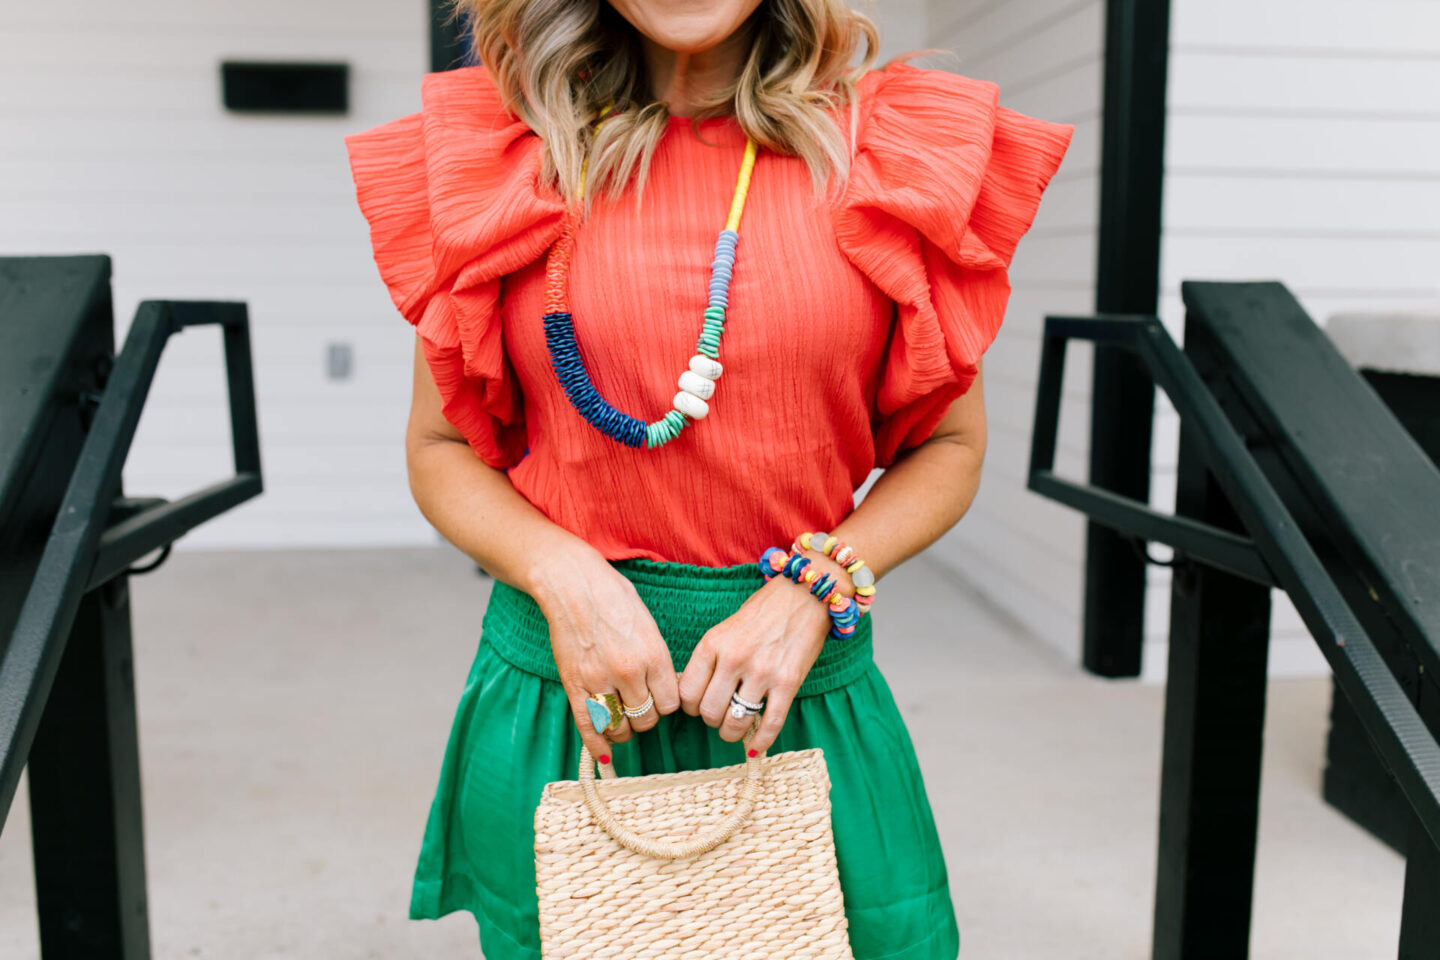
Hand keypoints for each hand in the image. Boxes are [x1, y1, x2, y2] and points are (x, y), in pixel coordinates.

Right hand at [531, 553, 679, 763]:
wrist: (573, 585)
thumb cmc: (614, 598)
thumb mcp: (649, 625)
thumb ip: (657, 659)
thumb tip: (665, 689)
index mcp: (653, 655)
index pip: (670, 704)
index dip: (666, 703)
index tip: (660, 696)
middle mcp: (628, 672)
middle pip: (647, 719)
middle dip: (647, 716)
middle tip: (640, 704)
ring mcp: (599, 681)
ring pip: (621, 727)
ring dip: (625, 729)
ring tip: (623, 718)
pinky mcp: (574, 685)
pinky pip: (589, 727)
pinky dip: (598, 746)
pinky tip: (605, 756)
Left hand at [678, 562, 839, 753]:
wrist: (803, 596)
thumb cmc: (761, 614)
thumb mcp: (724, 630)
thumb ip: (709, 661)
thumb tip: (694, 697)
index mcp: (712, 644)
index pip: (686, 693)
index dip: (690, 706)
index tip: (699, 705)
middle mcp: (734, 659)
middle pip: (708, 712)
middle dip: (712, 720)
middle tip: (720, 715)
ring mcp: (762, 672)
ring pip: (735, 723)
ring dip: (732, 732)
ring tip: (736, 728)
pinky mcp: (788, 683)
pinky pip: (770, 724)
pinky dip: (761, 741)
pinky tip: (756, 746)